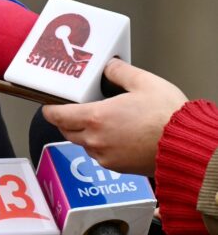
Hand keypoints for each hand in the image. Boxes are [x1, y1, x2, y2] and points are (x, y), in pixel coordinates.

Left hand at [42, 58, 186, 175]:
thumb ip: (120, 72)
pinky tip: (116, 135)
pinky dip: (100, 145)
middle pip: (67, 131)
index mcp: (97, 117)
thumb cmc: (168, 117)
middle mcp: (96, 140)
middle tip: (73, 110)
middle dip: (66, 121)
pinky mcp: (117, 167)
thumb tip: (109, 67)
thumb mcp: (144, 82)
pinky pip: (99, 155)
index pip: (58, 116)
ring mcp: (105, 156)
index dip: (50, 110)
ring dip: (85, 133)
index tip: (48, 106)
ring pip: (83, 144)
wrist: (185, 146)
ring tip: (100, 121)